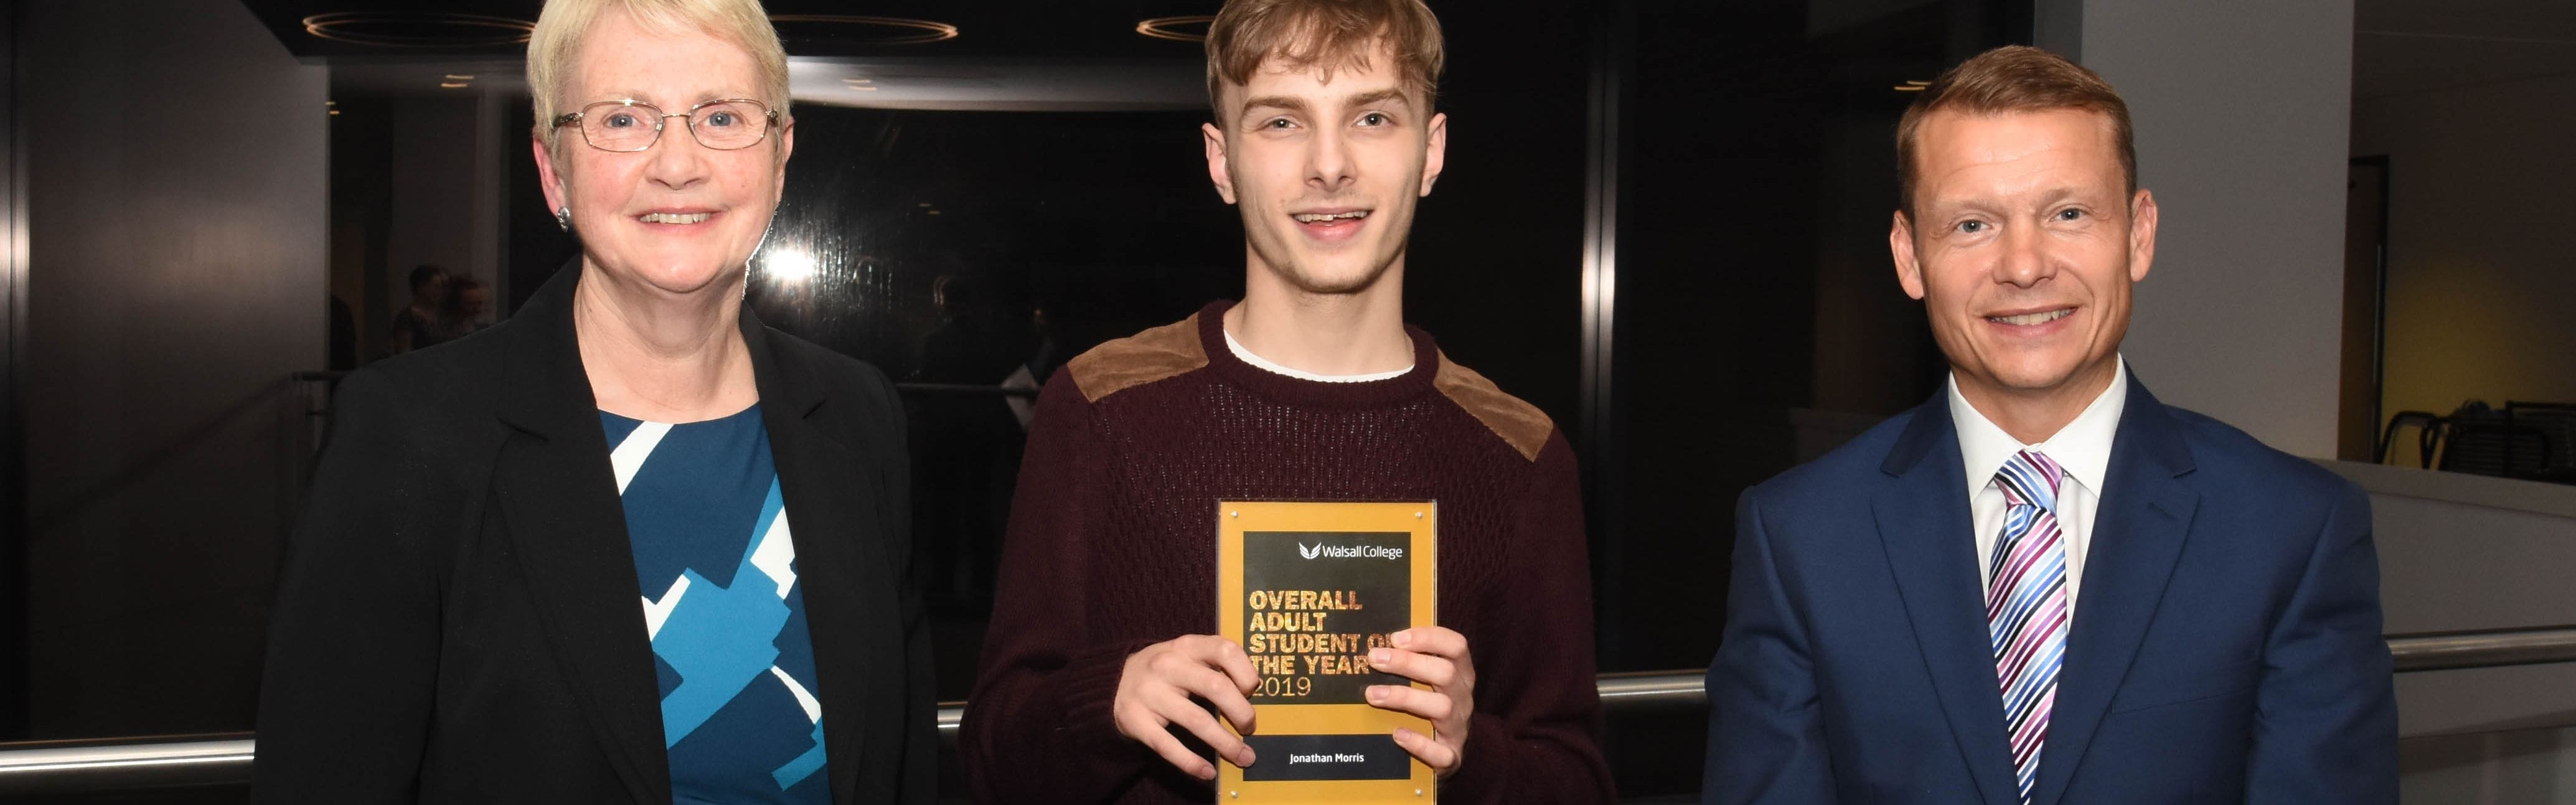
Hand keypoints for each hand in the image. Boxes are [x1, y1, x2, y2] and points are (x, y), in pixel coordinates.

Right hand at [1113, 635, 1259, 779]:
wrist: (1112, 682)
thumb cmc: (1165, 671)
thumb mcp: (1186, 655)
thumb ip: (1215, 665)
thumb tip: (1254, 694)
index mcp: (1186, 646)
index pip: (1225, 650)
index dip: (1246, 672)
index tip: (1252, 690)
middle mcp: (1168, 666)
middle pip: (1216, 687)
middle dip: (1242, 712)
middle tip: (1250, 727)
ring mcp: (1150, 694)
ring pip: (1197, 721)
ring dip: (1226, 743)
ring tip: (1244, 756)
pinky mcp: (1136, 720)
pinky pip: (1168, 746)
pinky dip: (1191, 762)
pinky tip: (1208, 772)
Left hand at [1365, 626, 1474, 777]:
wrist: (1446, 755)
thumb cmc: (1428, 709)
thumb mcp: (1427, 683)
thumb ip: (1409, 665)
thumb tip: (1373, 648)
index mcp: (1460, 675)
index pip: (1456, 646)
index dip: (1428, 637)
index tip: (1395, 637)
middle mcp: (1463, 698)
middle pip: (1445, 673)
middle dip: (1407, 663)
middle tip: (1374, 658)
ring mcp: (1459, 728)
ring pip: (1441, 707)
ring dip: (1404, 697)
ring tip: (1372, 694)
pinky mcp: (1451, 757)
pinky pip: (1440, 752)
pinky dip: (1418, 743)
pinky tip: (1397, 734)